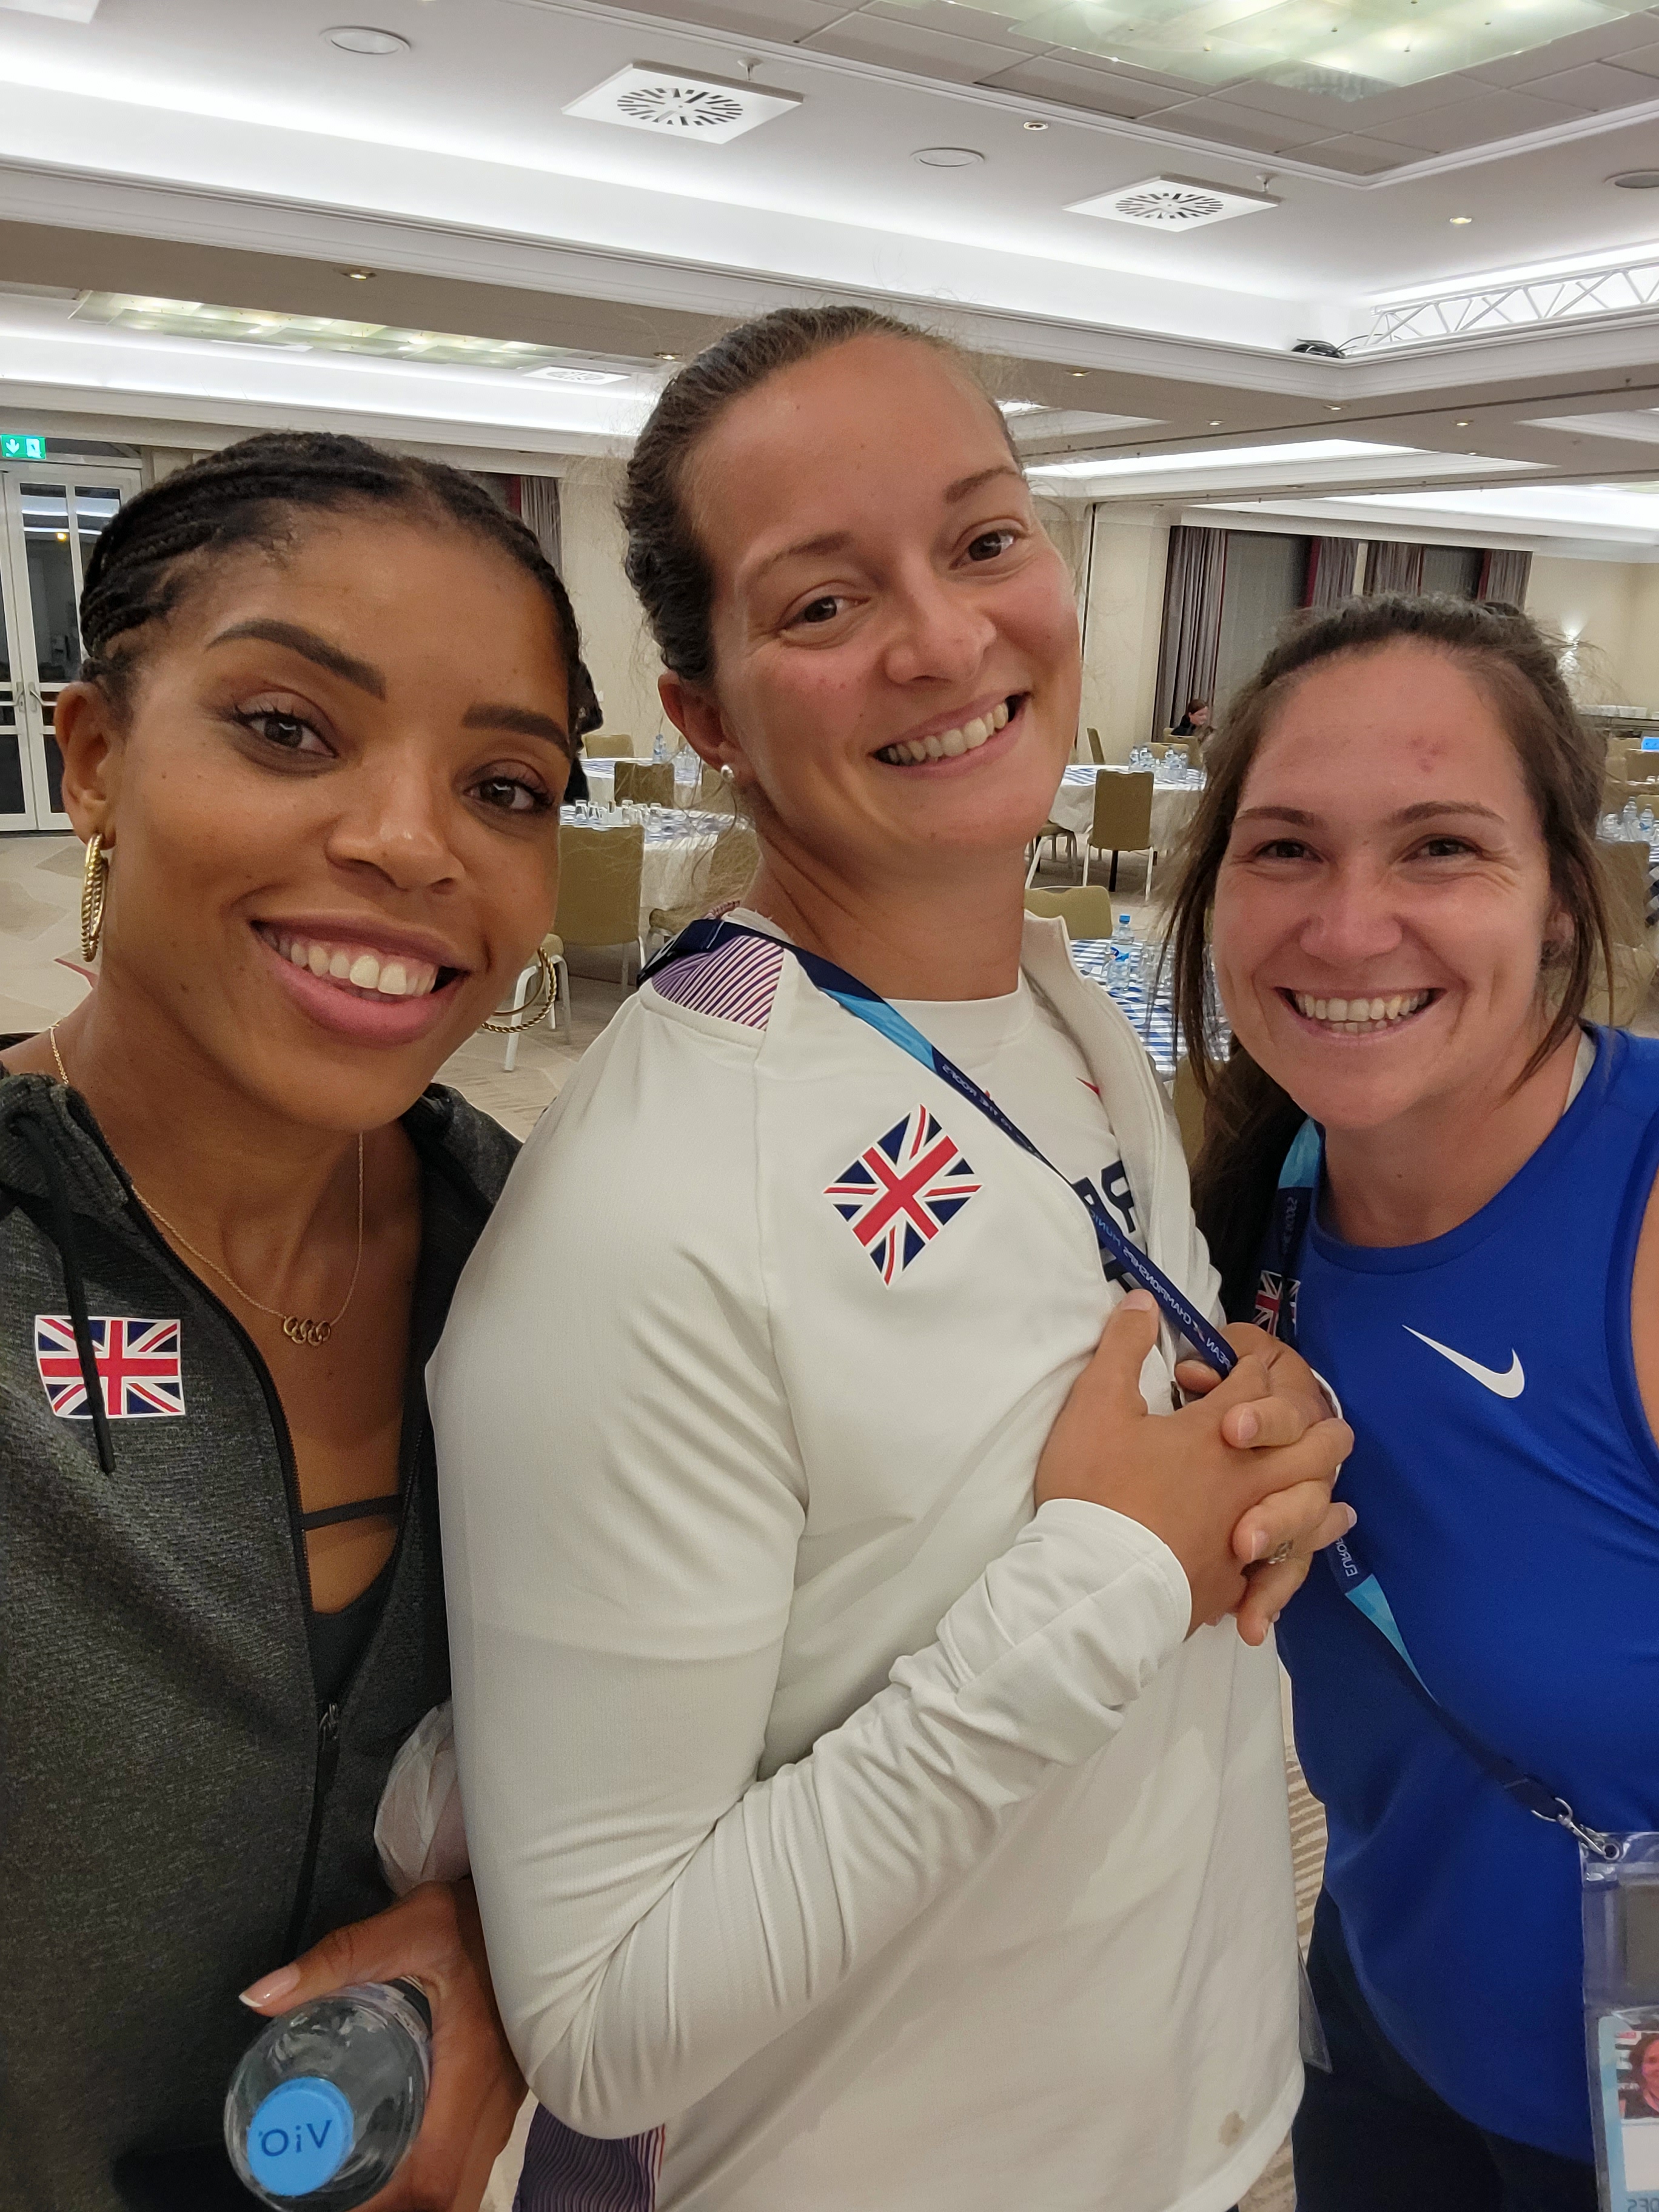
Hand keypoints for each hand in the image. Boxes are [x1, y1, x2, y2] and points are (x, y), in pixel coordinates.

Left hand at [240, 1880, 523, 2211]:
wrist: (545, 1900)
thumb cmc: (475, 1913)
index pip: (436, 2174)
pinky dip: (439, 2174)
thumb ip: (336, 1959)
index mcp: (473, 2067)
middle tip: (342, 2194)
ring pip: (468, 2179)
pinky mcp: (508, 2090)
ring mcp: (508, 2098)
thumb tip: (258, 1997)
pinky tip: (401, 2154)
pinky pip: (474, 2156)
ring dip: (421, 2195)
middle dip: (401, 2208)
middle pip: (454, 2192)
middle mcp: (496, 2097)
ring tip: (363, 2182)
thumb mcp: (407, 1925)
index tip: (341, 2199)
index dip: (391, 2203)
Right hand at [1034, 1291, 1352, 1636]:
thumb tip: (1143, 1299)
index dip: (1254, 1367)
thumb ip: (1122, 1347)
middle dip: (1318, 1428)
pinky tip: (1297, 1559)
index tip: (1248, 1363)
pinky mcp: (1234, 1580)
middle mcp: (1245, 1481)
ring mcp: (1246, 1534)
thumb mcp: (1095, 1405)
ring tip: (1338, 1499)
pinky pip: (1279, 1568)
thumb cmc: (1095, 1489)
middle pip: (1306, 1447)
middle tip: (1331, 1426)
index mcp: (1215, 1434)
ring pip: (1307, 1510)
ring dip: (1323, 1497)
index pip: (1252, 1385)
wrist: (1093, 1583)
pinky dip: (1295, 1559)